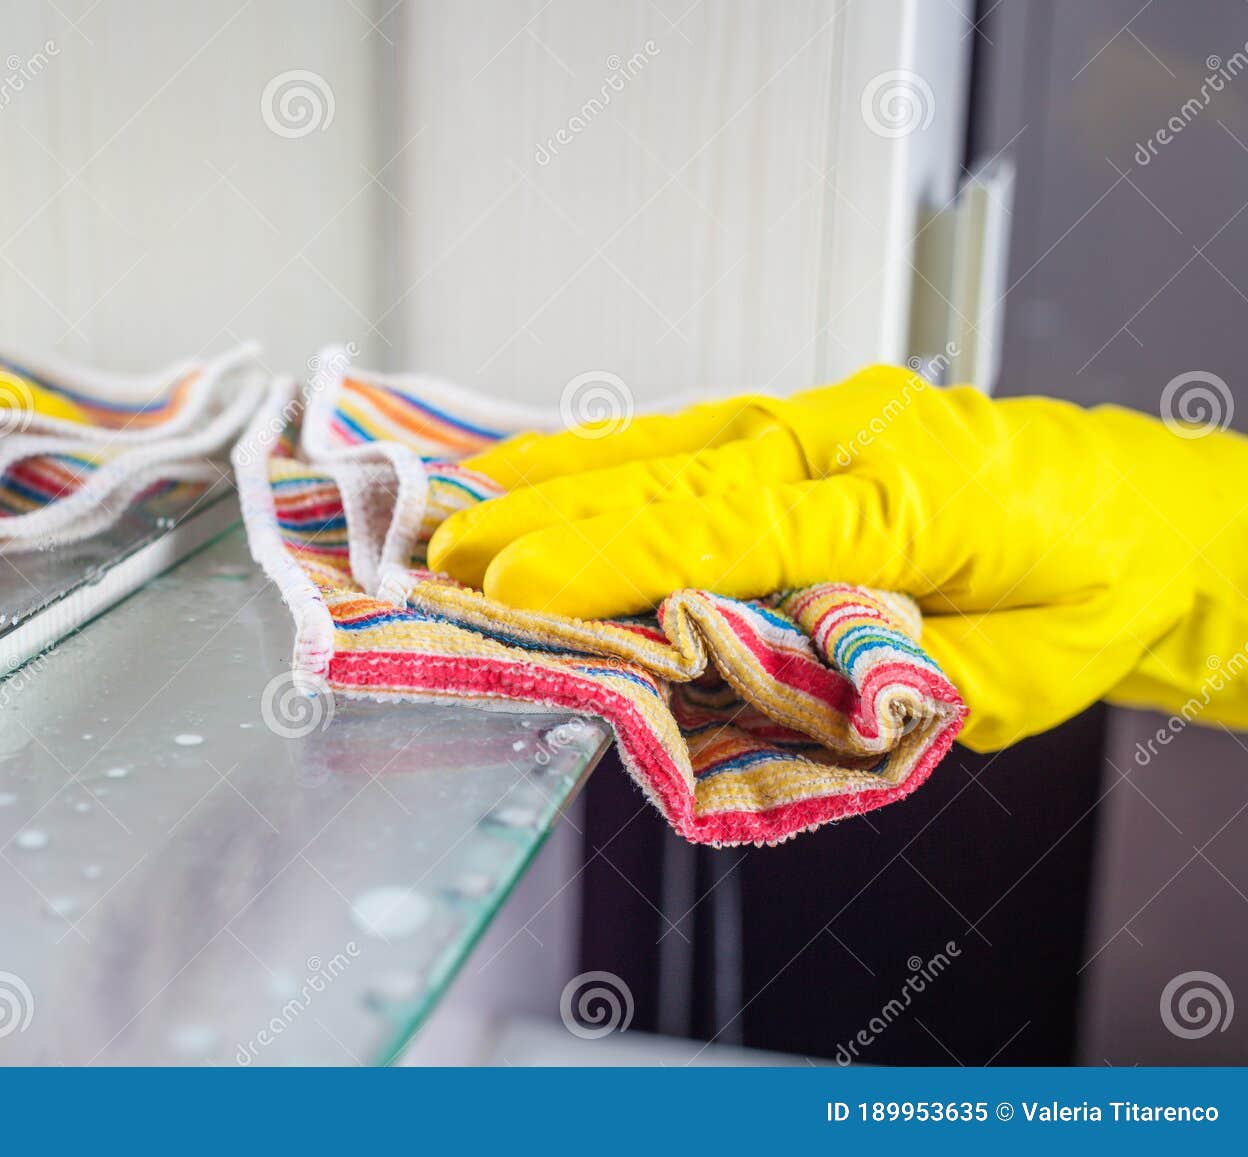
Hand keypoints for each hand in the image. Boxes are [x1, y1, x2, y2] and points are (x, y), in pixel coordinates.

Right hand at [428, 364, 1247, 749]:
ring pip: (665, 442)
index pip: (729, 529)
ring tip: (457, 510)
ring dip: (551, 483)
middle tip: (446, 560)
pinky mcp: (806, 422)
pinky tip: (536, 472)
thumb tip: (729, 684)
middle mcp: (850, 442)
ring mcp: (825, 419)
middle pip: (673, 477)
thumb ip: (863, 682)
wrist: (1147, 521)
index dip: (613, 562)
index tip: (519, 589)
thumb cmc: (1083, 598)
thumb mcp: (998, 681)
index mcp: (905, 503)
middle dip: (549, 523)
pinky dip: (599, 459)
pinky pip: (685, 436)